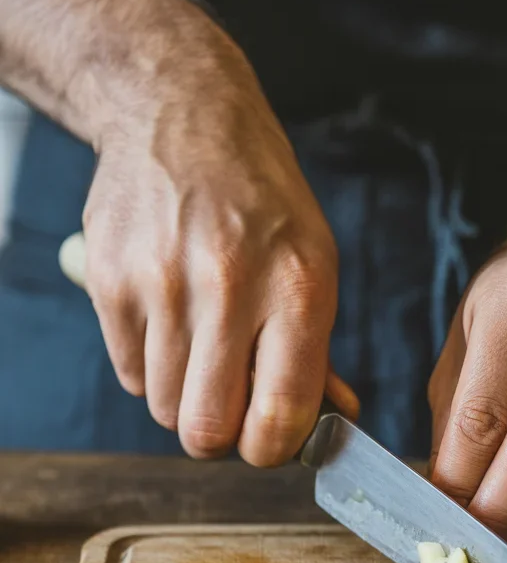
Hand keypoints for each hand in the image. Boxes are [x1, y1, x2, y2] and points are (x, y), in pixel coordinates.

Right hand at [82, 37, 355, 462]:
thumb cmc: (260, 200)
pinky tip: (168, 321)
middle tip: (228, 410)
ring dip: (184, 398)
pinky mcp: (110, 279)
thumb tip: (339, 420)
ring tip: (200, 349)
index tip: (269, 440)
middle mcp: (229, 285)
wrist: (180, 113)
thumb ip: (318, 351)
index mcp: (298, 287)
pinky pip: (130, 373)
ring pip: (165, 408)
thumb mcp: (312, 262)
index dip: (272, 449)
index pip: (280, 417)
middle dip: (220, 437)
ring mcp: (162, 282)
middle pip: (208, 429)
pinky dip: (150, 366)